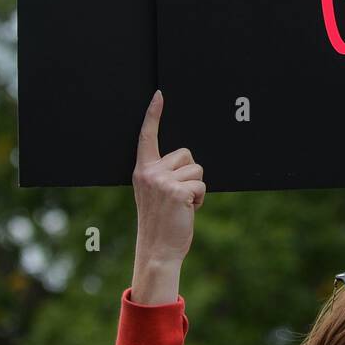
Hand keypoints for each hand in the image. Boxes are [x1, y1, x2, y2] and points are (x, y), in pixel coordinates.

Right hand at [131, 90, 205, 277]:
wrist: (158, 249)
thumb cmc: (160, 222)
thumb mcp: (154, 194)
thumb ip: (163, 175)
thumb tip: (185, 162)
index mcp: (143, 171)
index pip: (147, 137)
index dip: (153, 114)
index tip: (159, 95)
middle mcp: (150, 173)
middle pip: (186, 154)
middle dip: (190, 174)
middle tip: (177, 198)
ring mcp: (163, 181)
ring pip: (197, 170)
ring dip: (196, 188)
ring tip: (181, 206)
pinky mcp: (178, 191)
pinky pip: (201, 184)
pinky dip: (200, 199)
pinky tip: (187, 211)